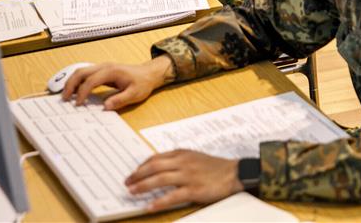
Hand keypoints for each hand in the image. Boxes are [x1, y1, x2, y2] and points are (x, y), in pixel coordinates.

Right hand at [61, 56, 175, 109]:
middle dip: (70, 84)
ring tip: (66, 96)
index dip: (82, 92)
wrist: (149, 73)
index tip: (78, 104)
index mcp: (111, 71)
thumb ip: (120, 99)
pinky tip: (75, 91)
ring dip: (72, 82)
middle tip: (64, 98)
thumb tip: (105, 106)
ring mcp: (102, 68)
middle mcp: (104, 67)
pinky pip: (86, 74)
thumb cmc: (142, 82)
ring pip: (81, 71)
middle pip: (81, 72)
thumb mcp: (134, 94)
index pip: (91, 81)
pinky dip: (77, 81)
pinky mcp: (102, 71)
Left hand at [126, 150, 242, 211]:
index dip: (142, 166)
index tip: (133, 173)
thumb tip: (159, 166)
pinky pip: (173, 196)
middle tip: (127, 182)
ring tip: (132, 192)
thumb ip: (177, 160)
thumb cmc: (214, 167)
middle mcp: (183, 162)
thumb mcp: (194, 157)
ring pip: (160, 179)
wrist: (233, 173)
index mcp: (182, 154)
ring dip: (143, 186)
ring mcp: (188, 175)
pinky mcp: (194, 189)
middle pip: (154, 167)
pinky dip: (160, 201)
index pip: (156, 158)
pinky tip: (150, 206)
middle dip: (138, 175)